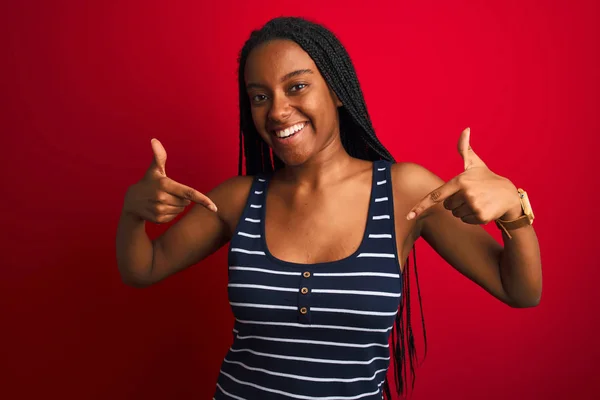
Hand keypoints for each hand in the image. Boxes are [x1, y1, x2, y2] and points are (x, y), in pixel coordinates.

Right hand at [123, 139, 216, 223]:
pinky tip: (161, 207)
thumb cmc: (148, 183)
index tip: (214, 207)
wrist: (131, 202)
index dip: (203, 200)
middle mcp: (161, 198)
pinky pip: (173, 217)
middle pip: (186, 202)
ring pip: (180, 210)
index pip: (189, 193)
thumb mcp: (154, 170)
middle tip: (169, 193)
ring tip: (164, 200)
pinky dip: (171, 213)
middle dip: (182, 198)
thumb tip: (154, 140)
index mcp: (164, 184)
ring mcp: (159, 210)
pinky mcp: (157, 219)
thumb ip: (159, 156)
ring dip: (177, 206)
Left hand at [406, 127, 521, 223]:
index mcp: (460, 181)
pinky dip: (472, 217)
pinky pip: (465, 221)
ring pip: (456, 214)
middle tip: (470, 195)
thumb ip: (464, 148)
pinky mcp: (480, 216)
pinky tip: (482, 208)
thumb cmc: (487, 178)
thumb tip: (465, 129)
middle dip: (455, 202)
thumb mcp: (475, 163)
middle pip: (447, 206)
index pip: (435, 196)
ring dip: (463, 210)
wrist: (509, 195)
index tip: (409, 216)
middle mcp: (465, 193)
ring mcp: (473, 205)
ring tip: (477, 201)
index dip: (420, 206)